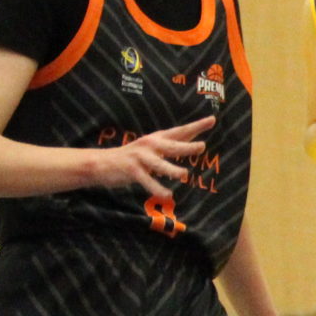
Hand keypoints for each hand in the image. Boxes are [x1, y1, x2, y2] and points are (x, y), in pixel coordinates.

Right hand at [86, 115, 209, 197]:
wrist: (102, 163)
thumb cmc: (133, 157)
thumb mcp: (152, 149)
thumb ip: (171, 146)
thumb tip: (194, 144)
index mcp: (157, 139)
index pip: (180, 131)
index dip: (196, 126)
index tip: (212, 120)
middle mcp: (150, 145)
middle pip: (172, 146)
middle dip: (187, 146)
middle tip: (202, 146)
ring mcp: (140, 157)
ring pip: (159, 165)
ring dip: (172, 170)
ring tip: (184, 174)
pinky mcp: (132, 170)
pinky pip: (147, 181)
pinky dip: (158, 189)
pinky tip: (168, 195)